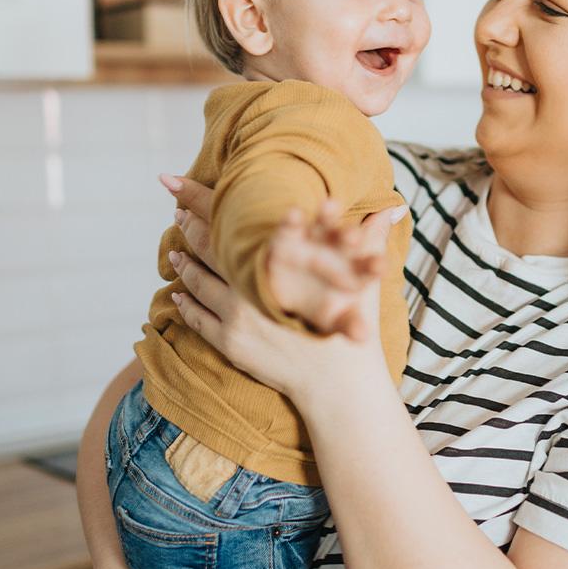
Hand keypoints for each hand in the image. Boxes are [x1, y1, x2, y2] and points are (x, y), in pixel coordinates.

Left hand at [158, 174, 402, 403]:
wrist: (337, 383)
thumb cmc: (353, 327)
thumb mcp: (363, 278)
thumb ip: (370, 237)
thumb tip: (393, 207)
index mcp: (277, 261)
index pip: (232, 220)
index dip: (201, 200)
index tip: (178, 185)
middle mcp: (250, 284)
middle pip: (208, 247)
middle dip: (190, 225)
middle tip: (176, 210)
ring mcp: (236, 315)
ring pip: (197, 281)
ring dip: (183, 263)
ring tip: (174, 250)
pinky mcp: (230, 343)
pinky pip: (197, 317)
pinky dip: (184, 301)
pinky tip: (177, 291)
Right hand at [267, 199, 383, 340]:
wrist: (290, 298)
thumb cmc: (324, 307)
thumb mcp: (337, 320)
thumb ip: (351, 326)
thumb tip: (362, 337)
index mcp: (357, 268)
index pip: (369, 265)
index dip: (373, 265)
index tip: (380, 266)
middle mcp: (339, 248)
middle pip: (348, 238)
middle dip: (350, 236)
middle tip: (354, 236)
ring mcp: (314, 239)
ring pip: (324, 222)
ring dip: (328, 214)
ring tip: (331, 206)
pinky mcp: (287, 237)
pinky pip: (291, 225)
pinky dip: (292, 219)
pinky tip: (294, 214)